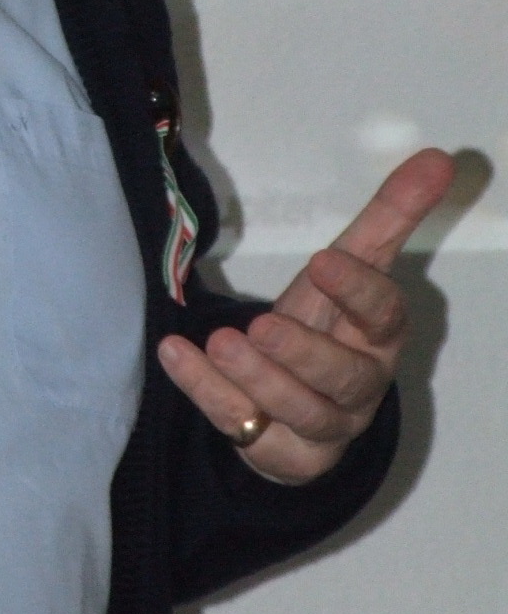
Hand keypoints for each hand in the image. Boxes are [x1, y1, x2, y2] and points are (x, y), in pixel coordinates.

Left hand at [157, 148, 454, 483]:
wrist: (303, 404)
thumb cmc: (329, 325)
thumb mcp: (351, 269)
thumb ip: (390, 216)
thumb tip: (438, 158)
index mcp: (378, 337)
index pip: (383, 317)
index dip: (357, 292)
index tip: (322, 260)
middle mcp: (358, 388)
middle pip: (343, 378)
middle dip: (304, 352)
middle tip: (262, 324)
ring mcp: (321, 427)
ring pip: (299, 413)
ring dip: (256, 380)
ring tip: (220, 342)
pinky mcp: (281, 455)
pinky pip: (244, 430)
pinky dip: (207, 392)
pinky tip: (176, 353)